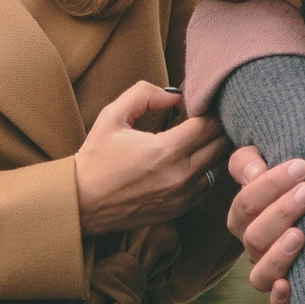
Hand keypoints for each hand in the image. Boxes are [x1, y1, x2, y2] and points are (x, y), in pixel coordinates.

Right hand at [73, 81, 229, 235]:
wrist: (82, 202)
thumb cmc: (95, 158)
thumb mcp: (111, 116)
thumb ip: (143, 94)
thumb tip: (175, 95)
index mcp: (165, 150)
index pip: (209, 125)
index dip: (209, 110)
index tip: (200, 105)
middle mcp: (181, 175)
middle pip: (222, 145)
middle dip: (218, 128)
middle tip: (205, 119)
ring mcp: (183, 196)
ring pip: (220, 167)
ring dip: (215, 150)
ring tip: (200, 139)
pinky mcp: (180, 209)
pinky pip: (208, 186)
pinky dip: (207, 171)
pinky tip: (192, 160)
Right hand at [222, 144, 304, 303]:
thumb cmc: (295, 183)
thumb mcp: (268, 163)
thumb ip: (251, 161)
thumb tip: (255, 171)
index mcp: (245, 217)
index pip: (246, 202)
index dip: (270, 184)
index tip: (302, 167)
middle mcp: (254, 247)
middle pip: (254, 236)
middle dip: (281, 212)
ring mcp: (270, 272)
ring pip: (259, 274)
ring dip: (278, 254)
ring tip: (301, 234)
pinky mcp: (288, 294)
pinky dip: (280, 297)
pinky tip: (288, 285)